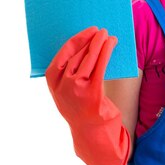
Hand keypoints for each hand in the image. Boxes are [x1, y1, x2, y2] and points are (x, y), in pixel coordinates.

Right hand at [45, 26, 129, 164]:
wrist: (92, 134)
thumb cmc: (83, 108)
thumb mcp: (70, 90)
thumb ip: (72, 72)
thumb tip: (86, 46)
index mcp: (52, 83)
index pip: (62, 55)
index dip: (76, 40)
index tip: (87, 31)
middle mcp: (61, 86)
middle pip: (76, 55)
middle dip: (90, 40)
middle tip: (100, 30)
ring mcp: (75, 90)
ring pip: (88, 59)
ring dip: (100, 44)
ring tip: (108, 35)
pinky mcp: (91, 93)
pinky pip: (100, 67)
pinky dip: (106, 52)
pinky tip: (112, 44)